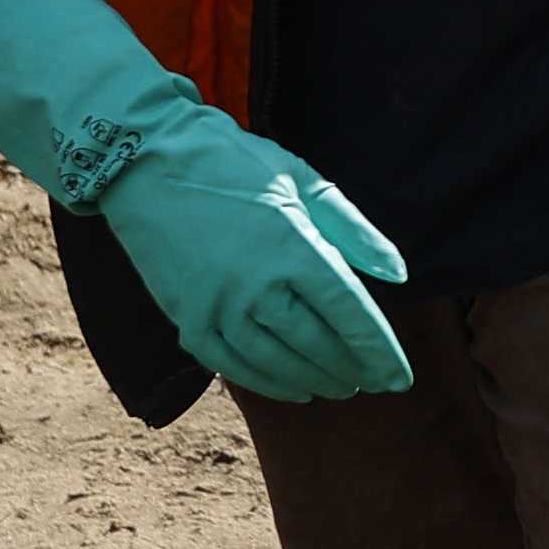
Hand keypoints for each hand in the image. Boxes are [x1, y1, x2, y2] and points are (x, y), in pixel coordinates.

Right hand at [0, 0, 409, 400]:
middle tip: (375, 384)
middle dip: (353, 370)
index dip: (380, 352)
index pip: (351, 316)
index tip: (402, 378)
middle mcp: (258, 286)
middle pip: (319, 346)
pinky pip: (233, 367)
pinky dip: (268, 384)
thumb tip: (399, 274)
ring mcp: (218, 307)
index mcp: (293, 247)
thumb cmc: (234, 162)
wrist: (147, 159)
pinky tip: (295, 390)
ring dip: (316, 381)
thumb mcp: (302, 181)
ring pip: (279, 363)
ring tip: (341, 388)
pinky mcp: (187, 318)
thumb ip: (354, 230)